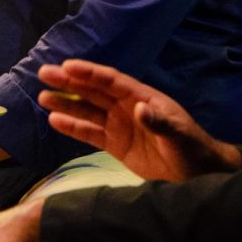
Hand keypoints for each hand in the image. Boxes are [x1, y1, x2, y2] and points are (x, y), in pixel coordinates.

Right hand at [38, 59, 241, 181]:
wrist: (198, 175)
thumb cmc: (193, 149)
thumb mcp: (179, 135)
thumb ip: (159, 122)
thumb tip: (139, 108)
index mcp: (143, 98)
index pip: (112, 81)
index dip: (89, 73)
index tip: (67, 66)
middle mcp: (127, 107)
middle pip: (94, 91)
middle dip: (69, 82)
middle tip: (44, 73)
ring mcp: (120, 126)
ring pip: (88, 110)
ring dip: (66, 103)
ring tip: (43, 96)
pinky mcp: (116, 145)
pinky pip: (90, 133)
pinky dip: (73, 127)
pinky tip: (55, 120)